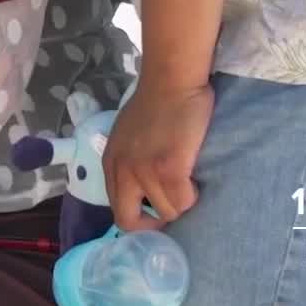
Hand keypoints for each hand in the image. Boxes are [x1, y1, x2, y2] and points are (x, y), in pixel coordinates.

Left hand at [102, 80, 214, 231]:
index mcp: (111, 164)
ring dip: (181, 202)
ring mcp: (144, 171)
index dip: (139, 218)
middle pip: (128, 221)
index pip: (117, 211)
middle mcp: (122, 171)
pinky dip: (193, 195)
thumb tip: (143, 190)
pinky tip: (195, 176)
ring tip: (188, 180)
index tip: (156, 211)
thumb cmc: (156, 104)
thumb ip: (129, 162)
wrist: (172, 81)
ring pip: (167, 211)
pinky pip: (184, 200)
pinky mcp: (168, 168)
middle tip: (173, 206)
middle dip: (154, 223)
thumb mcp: (128, 137)